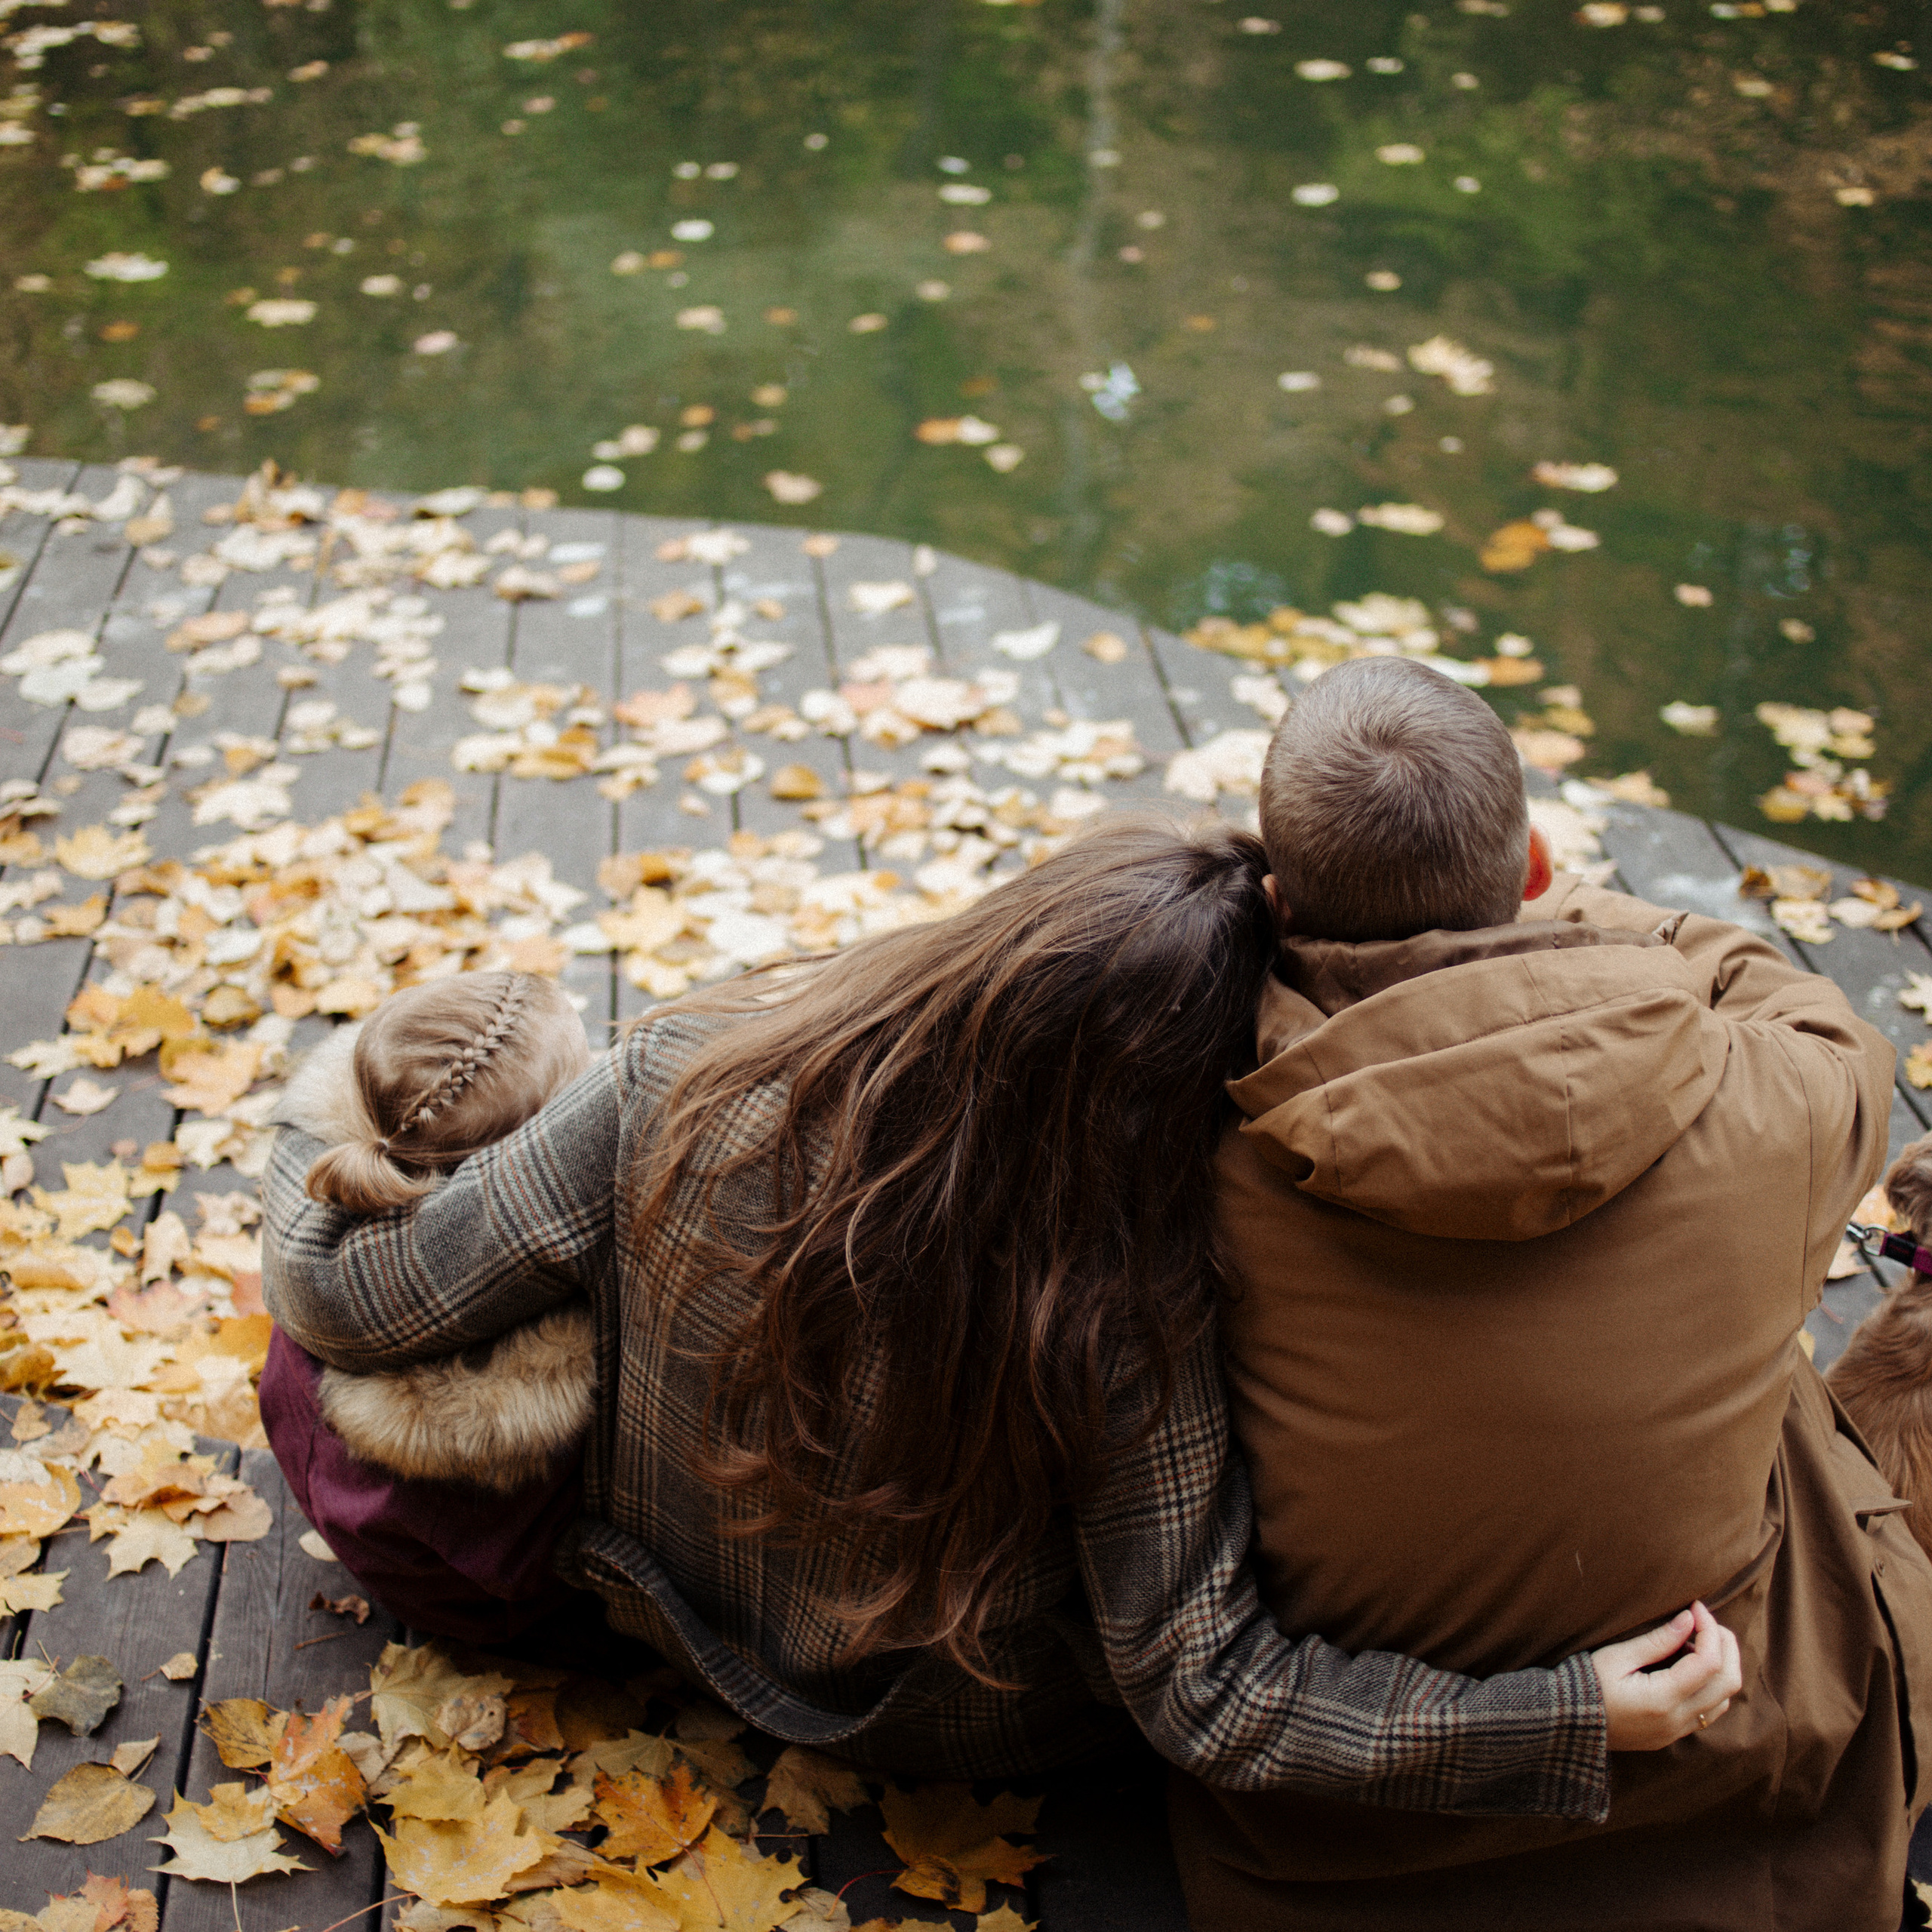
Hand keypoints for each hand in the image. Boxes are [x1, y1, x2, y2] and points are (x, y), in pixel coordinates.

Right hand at [1592, 1601, 1742, 1751]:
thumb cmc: (1585, 1684)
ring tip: (1695, 1642)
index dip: (1709, 1629)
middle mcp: (1677, 1720)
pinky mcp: (1673, 1735)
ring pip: (1724, 1700)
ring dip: (1721, 1667)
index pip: (1708, 1662)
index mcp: (1662, 1699)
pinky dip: (1711, 1685)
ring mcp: (1677, 1732)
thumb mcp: (1616, 1657)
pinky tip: (1689, 1667)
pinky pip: (1709, 1712)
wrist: (1566, 1722)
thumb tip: (1688, 1619)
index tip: (1696, 1606)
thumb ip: (1657, 1641)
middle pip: (1728, 1683)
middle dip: (1726, 1646)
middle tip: (1706, 1620)